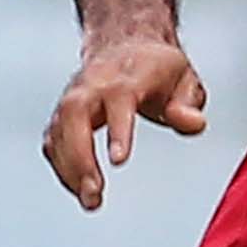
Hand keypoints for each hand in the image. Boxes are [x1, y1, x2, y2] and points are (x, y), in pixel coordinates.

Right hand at [42, 33, 209, 209]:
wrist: (125, 46)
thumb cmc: (155, 67)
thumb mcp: (184, 80)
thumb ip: (188, 105)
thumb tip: (193, 122)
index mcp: (127, 75)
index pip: (119, 98)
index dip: (118, 129)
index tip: (119, 160)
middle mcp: (94, 84)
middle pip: (75, 114)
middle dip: (80, 156)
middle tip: (95, 192)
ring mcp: (74, 97)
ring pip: (59, 130)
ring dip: (69, 169)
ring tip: (91, 200)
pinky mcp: (63, 114)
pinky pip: (53, 141)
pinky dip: (62, 167)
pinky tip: (78, 188)